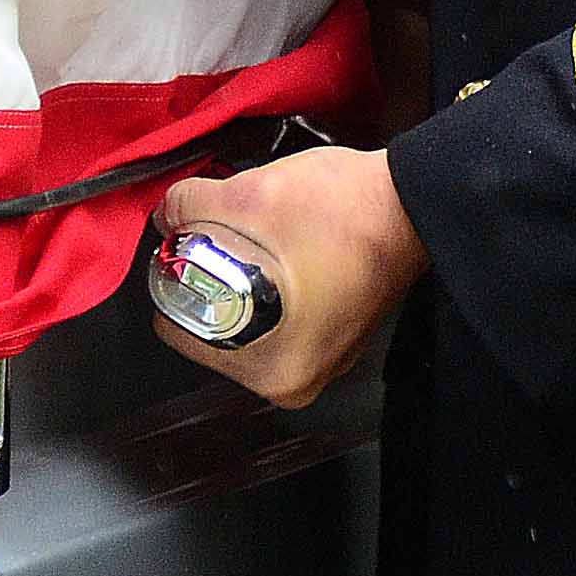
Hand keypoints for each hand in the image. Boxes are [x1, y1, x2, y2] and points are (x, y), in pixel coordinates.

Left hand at [149, 145, 425, 407]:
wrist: (410, 201)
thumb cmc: (339, 214)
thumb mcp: (244, 197)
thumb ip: (187, 208)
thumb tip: (166, 216)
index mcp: (270, 369)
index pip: (182, 332)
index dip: (175, 281)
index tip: (181, 247)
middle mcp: (298, 379)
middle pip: (216, 325)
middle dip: (210, 278)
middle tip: (216, 234)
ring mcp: (324, 360)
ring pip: (249, 316)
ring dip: (242, 276)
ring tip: (251, 235)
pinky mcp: (340, 335)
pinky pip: (283, 312)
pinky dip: (273, 281)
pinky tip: (280, 244)